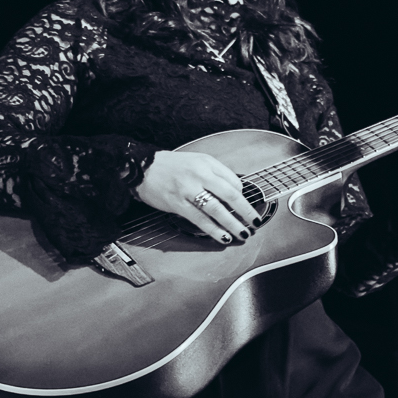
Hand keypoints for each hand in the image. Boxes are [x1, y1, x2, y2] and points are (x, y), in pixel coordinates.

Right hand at [137, 149, 262, 244]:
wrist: (141, 167)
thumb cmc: (170, 166)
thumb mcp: (196, 161)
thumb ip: (215, 173)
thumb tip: (234, 191)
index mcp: (206, 163)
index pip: (233, 181)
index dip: (244, 196)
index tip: (247, 207)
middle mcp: (199, 174)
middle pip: (230, 194)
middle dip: (246, 211)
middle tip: (256, 221)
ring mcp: (188, 189)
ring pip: (216, 209)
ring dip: (232, 224)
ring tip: (243, 233)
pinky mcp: (177, 203)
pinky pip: (200, 219)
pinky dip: (213, 229)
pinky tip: (223, 236)